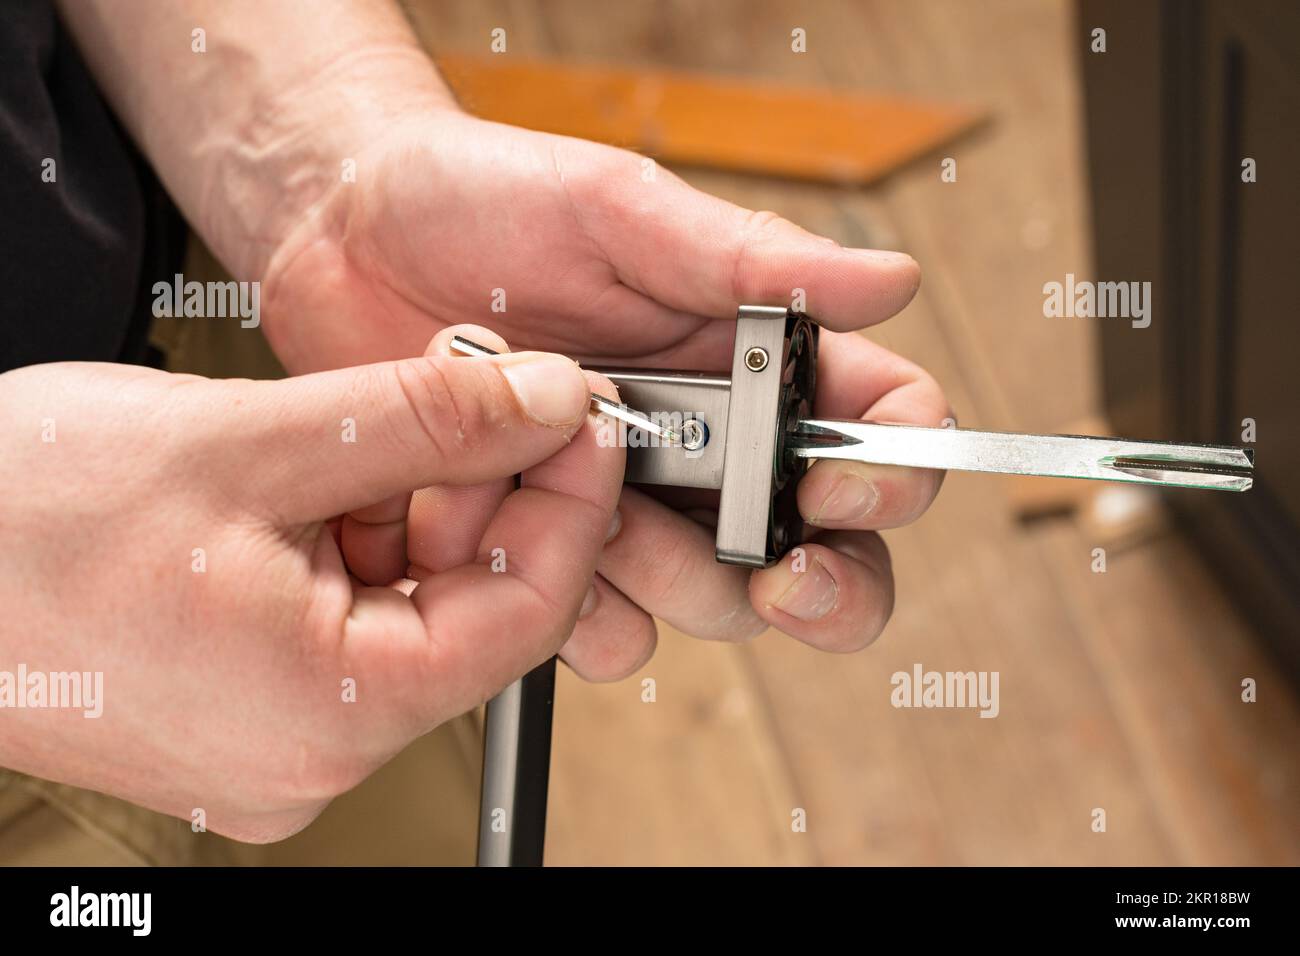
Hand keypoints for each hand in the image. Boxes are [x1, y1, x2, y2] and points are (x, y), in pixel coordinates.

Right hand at [0, 344, 621, 840]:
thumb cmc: (17, 520)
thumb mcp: (252, 441)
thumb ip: (423, 421)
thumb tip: (546, 401)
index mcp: (328, 714)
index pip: (524, 614)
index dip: (570, 503)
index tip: (583, 417)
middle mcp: (310, 754)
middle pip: (468, 612)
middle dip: (486, 493)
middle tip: (489, 394)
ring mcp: (276, 738)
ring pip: (407, 609)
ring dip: (417, 507)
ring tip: (391, 422)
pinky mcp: (245, 707)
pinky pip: (346, 621)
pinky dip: (359, 539)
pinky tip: (335, 471)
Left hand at [262, 112, 949, 669]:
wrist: (347, 238)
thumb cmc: (483, 200)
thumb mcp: (618, 210)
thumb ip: (747, 259)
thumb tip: (891, 280)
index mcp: (755, 359)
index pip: (881, 431)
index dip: (891, 476)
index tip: (834, 486)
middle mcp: (712, 444)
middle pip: (823, 553)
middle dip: (821, 584)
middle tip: (778, 569)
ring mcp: (634, 504)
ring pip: (716, 602)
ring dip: (677, 579)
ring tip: (600, 506)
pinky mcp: (552, 549)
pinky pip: (607, 630)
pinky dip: (582, 614)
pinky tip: (532, 547)